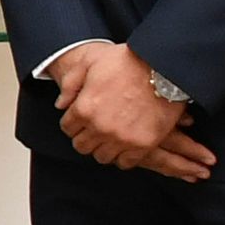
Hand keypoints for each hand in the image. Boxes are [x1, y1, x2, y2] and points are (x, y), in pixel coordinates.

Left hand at [52, 43, 213, 177]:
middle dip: (85, 137)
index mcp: (84, 108)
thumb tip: (61, 104)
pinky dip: (123, 156)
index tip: (81, 120)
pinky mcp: (143, 144)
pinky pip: (126, 162)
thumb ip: (71, 84)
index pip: (67, 128)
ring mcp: (122, 138)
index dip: (73, 123)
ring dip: (103, 148)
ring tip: (110, 137)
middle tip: (94, 130)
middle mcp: (100, 127)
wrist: (164, 68)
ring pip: (102, 157)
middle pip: (82, 146)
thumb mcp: (90, 63)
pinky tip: (125, 145)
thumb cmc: (128, 62)